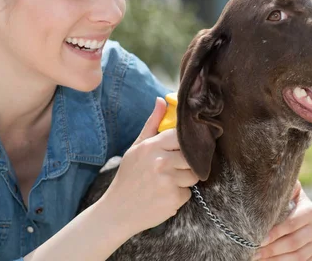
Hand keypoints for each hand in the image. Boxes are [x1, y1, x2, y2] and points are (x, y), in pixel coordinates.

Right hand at [101, 98, 198, 234]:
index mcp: (151, 146)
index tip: (182, 149)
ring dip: (184, 180)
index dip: (185, 143)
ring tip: (166, 183)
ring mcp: (168, 181)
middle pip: (192, 156)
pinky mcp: (173, 199)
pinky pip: (188, 193)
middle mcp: (160, 162)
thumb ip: (152, 124)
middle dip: (186, 163)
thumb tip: (162, 100)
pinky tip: (164, 196)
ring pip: (193, 175)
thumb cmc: (128, 178)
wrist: (117, 211)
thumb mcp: (136, 148)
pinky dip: (180, 196)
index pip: (181, 136)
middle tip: (173, 169)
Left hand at [253, 181, 311, 260]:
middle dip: (272, 249)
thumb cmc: (287, 200)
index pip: (291, 224)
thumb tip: (269, 180)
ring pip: (297, 256)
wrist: (300, 211)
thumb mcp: (288, 191)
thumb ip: (283, 188)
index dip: (274, 232)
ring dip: (276, 259)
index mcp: (311, 211)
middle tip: (254, 252)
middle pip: (293, 242)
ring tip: (257, 258)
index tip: (258, 238)